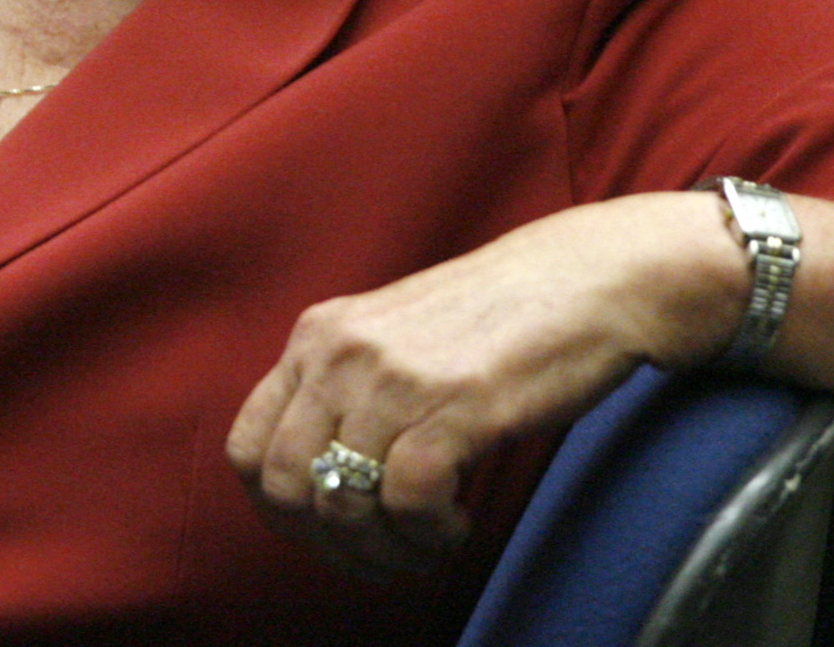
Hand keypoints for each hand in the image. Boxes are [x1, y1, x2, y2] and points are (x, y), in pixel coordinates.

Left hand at [226, 192, 740, 578]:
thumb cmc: (499, 319)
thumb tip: (319, 487)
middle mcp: (340, 351)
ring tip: (426, 542)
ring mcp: (393, 375)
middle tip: (381, 554)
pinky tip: (456, 526)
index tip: (327, 532)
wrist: (587, 279)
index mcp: (319, 335)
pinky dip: (427, 536)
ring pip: (341, 503)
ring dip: (383, 549)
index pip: (246, 447)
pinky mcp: (453, 403)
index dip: (279, 511)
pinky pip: (406, 502)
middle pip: (284, 485)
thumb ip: (347, 392)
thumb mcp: (394, 341)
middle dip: (328, 543)